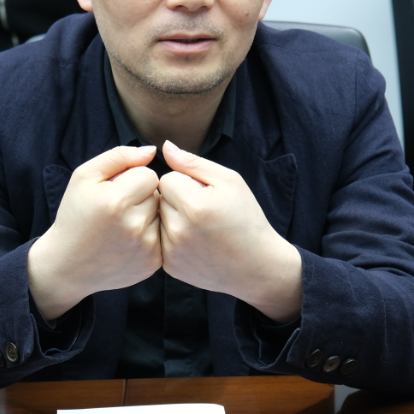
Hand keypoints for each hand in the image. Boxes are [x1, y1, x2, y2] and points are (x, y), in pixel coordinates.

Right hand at [28, 146, 161, 320]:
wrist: (68, 265)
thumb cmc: (76, 216)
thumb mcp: (84, 177)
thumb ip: (118, 156)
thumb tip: (152, 151)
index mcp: (116, 201)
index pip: (148, 174)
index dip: (132, 179)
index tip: (116, 191)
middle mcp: (134, 225)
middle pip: (157, 194)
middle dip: (140, 197)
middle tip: (118, 210)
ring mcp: (145, 247)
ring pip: (162, 214)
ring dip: (147, 215)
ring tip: (123, 226)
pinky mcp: (153, 262)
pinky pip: (164, 236)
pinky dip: (150, 235)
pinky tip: (129, 241)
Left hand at [158, 140, 302, 322]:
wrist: (256, 266)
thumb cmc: (246, 218)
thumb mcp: (230, 182)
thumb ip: (193, 163)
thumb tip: (164, 147)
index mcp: (194, 206)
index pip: (168, 178)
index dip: (186, 182)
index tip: (204, 194)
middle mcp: (179, 231)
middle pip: (160, 198)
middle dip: (178, 200)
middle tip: (203, 212)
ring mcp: (172, 252)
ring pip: (157, 219)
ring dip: (173, 218)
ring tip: (199, 227)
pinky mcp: (169, 266)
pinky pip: (159, 240)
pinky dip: (173, 238)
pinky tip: (195, 242)